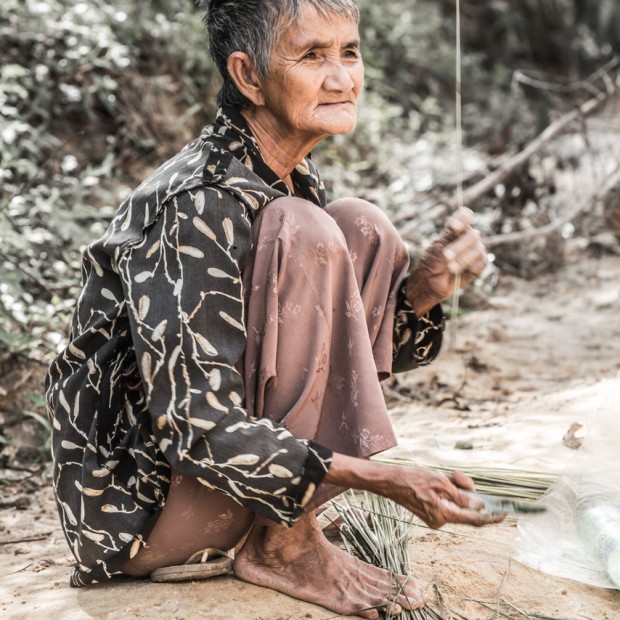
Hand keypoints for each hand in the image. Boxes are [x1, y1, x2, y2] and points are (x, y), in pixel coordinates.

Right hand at [386, 467, 502, 528]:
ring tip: (445, 476)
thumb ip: (461, 496)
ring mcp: (435, 518)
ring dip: (457, 490)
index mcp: (443, 514)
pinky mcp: (431, 513)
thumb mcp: (440, 482)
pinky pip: (449, 503)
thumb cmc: (413, 479)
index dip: (491, 517)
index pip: (474, 520)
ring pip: (458, 504)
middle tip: (457, 476)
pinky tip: (438, 481)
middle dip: (467, 492)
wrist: (390, 482)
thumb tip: (479, 506)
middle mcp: (441, 521)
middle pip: (466, 509)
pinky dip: (449, 492)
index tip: (504, 513)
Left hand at [405, 207, 487, 314]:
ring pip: (478, 250)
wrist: (429, 283)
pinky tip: (460, 272)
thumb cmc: (430, 264)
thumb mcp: (435, 252)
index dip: (463, 218)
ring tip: (450, 268)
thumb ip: (446, 241)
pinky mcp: (479, 264)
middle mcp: (466, 238)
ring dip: (463, 260)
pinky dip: (471, 268)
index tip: (454, 226)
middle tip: (446, 256)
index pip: (465, 216)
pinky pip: (482, 262)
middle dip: (459, 246)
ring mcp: (474, 250)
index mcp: (455, 230)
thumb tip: (458, 233)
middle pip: (472, 235)